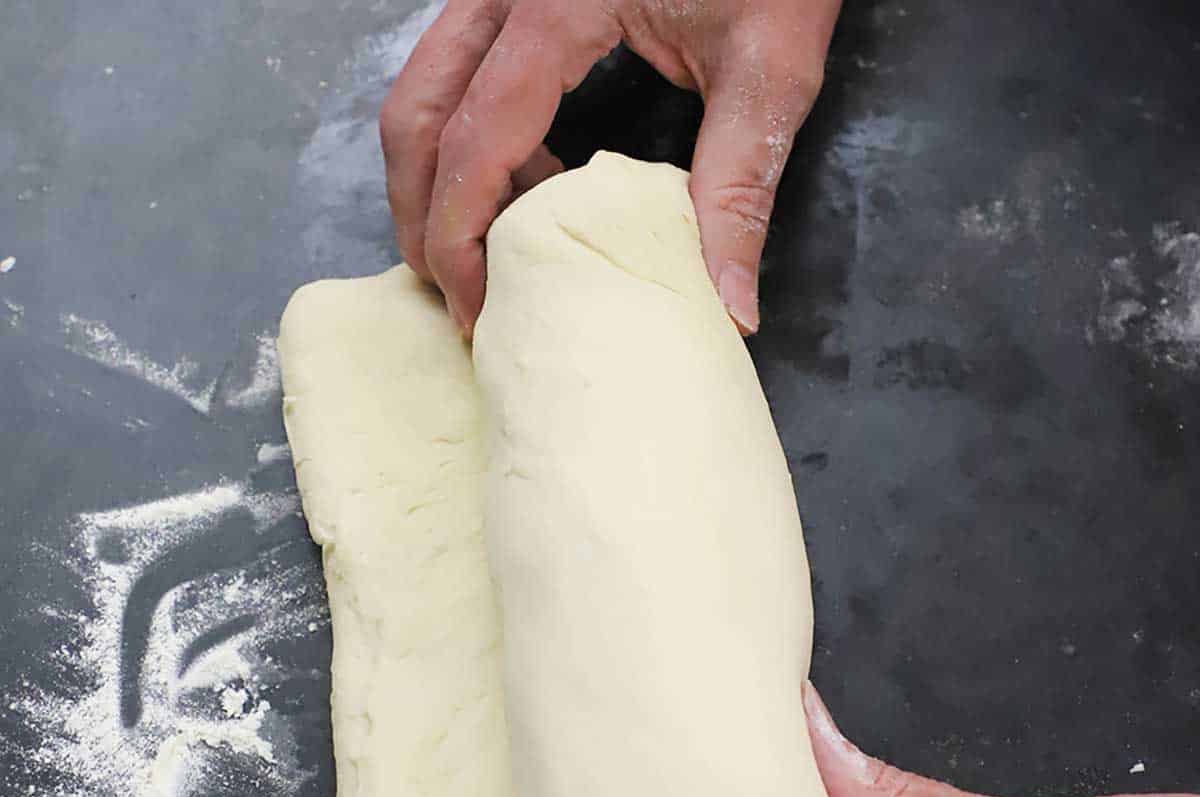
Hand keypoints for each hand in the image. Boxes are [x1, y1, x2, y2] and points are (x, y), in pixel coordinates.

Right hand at [381, 0, 843, 334]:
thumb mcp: (769, 71)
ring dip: (434, 179)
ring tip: (482, 253)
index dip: (462, 235)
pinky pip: (459, 72)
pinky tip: (525, 186)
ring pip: (424, 89)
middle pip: (416, 114)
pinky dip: (468, 140)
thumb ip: (740, 187)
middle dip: (421, 216)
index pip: (475, 138)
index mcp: (556, 6)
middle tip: (455, 294)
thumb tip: (731, 308)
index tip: (476, 306)